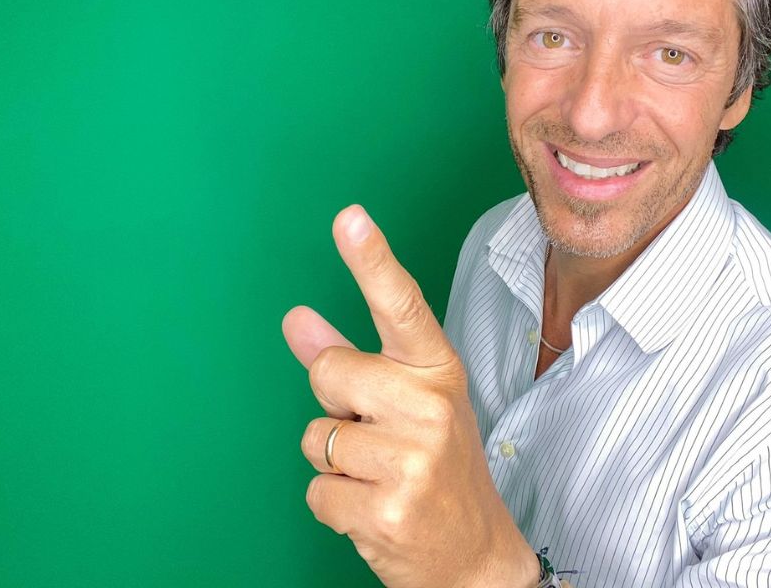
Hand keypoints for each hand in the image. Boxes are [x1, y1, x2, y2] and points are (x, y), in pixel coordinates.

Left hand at [282, 205, 538, 587]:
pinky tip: (374, 508)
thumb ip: (347, 357)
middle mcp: (431, 406)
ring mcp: (412, 459)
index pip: (399, 306)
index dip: (371, 259)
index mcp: (437, 371)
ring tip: (380, 476)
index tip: (349, 217)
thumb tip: (297, 318)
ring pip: (316, 439)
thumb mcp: (405, 404)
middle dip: (336, 407)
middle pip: (328, 373)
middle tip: (379, 436)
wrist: (474, 556)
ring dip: (334, 463)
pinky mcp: (387, 509)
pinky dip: (334, 505)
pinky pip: (315, 490)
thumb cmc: (436, 468)